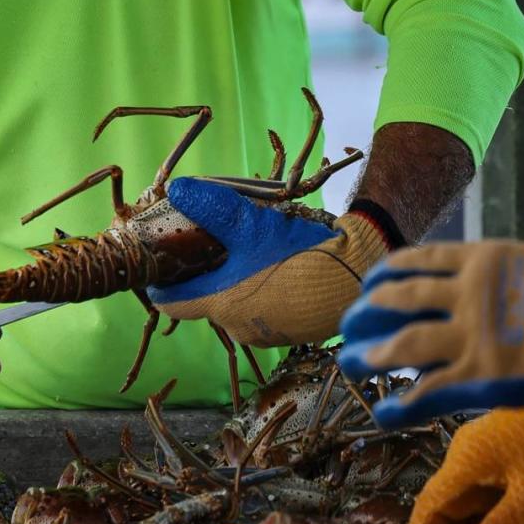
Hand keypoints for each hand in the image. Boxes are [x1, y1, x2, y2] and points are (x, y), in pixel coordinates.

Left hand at [147, 178, 393, 346]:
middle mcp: (239, 327)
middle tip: (210, 241)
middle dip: (205, 272)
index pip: (172, 302)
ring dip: (236, 281)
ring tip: (248, 249)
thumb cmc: (301, 253)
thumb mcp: (254, 225)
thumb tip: (178, 189)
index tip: (161, 260)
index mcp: (221, 305)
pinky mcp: (291, 332)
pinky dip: (262, 290)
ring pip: (236, 304)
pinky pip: (264, 310)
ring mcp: (266, 334)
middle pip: (205, 299)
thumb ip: (214, 208)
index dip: (162, 280)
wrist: (361, 275)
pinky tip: (277, 266)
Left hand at [338, 241, 523, 428]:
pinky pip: (430, 392)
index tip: (371, 282)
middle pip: (398, 299)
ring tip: (351, 362)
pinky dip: (401, 404)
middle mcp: (466, 294)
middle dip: (367, 311)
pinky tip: (381, 411)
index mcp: (480, 260)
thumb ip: (505, 270)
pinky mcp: (483, 376)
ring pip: (404, 343)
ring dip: (372, 354)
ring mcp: (471, 336)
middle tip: (348, 322)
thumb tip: (491, 276)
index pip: (418, 260)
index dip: (387, 273)